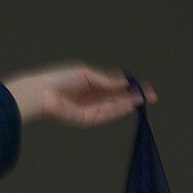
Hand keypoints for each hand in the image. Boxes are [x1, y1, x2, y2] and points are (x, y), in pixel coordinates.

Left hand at [1, 61, 156, 126]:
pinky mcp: (86, 119)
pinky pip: (105, 114)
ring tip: (143, 100)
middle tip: (151, 96)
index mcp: (91, 83)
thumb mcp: (86, 73)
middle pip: (117, 98)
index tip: (144, 87)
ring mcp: (90, 109)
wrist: (41, 92)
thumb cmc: (59, 78)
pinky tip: (129, 105)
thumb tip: (124, 81)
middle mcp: (92, 97)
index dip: (130, 86)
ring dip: (129, 104)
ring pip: (113, 107)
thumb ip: (105, 79)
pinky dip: (118, 110)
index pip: (115, 86)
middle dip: (134, 97)